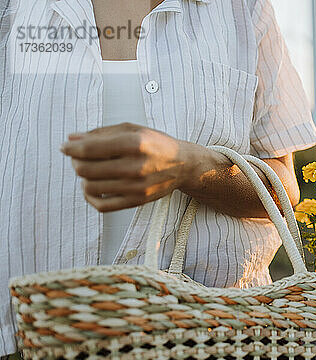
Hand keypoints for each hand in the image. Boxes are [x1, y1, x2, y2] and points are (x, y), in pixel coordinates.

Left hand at [61, 123, 198, 211]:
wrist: (183, 164)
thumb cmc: (156, 144)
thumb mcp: (131, 129)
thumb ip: (100, 133)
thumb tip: (71, 139)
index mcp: (134, 143)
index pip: (90, 149)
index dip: (71, 148)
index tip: (65, 147)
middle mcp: (136, 166)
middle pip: (86, 169)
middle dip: (76, 162)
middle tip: (79, 158)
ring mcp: (137, 186)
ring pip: (90, 187)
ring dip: (83, 178)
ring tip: (88, 171)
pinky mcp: (137, 200)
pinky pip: (102, 205)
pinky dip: (90, 197)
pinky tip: (92, 188)